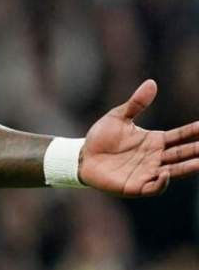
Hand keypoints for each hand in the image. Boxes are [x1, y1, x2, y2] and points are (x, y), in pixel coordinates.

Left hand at [80, 80, 198, 196]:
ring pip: (173, 171)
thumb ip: (136, 103)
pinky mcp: (135, 186)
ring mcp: (147, 172)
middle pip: (181, 154)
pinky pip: (153, 187)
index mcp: (155, 141)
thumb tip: (152, 82)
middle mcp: (156, 157)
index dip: (192, 132)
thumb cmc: (101, 136)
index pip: (179, 136)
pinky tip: (164, 173)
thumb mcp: (118, 116)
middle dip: (195, 151)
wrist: (82, 156)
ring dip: (187, 167)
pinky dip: (161, 182)